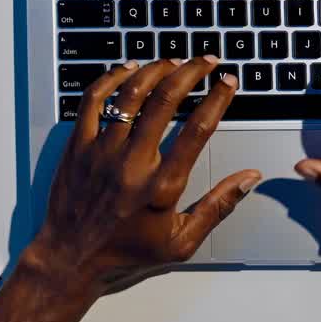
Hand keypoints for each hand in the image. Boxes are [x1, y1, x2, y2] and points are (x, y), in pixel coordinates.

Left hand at [23, 57, 259, 295]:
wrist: (70, 260)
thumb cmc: (127, 253)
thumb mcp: (181, 242)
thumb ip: (218, 207)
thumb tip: (250, 178)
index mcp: (162, 187)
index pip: (198, 130)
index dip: (217, 99)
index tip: (227, 81)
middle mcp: (133, 163)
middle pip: (165, 100)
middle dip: (190, 72)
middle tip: (205, 60)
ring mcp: (102, 152)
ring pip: (130, 94)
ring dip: (155, 70)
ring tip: (172, 61)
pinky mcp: (77, 147)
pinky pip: (93, 101)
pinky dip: (111, 79)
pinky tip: (127, 69)